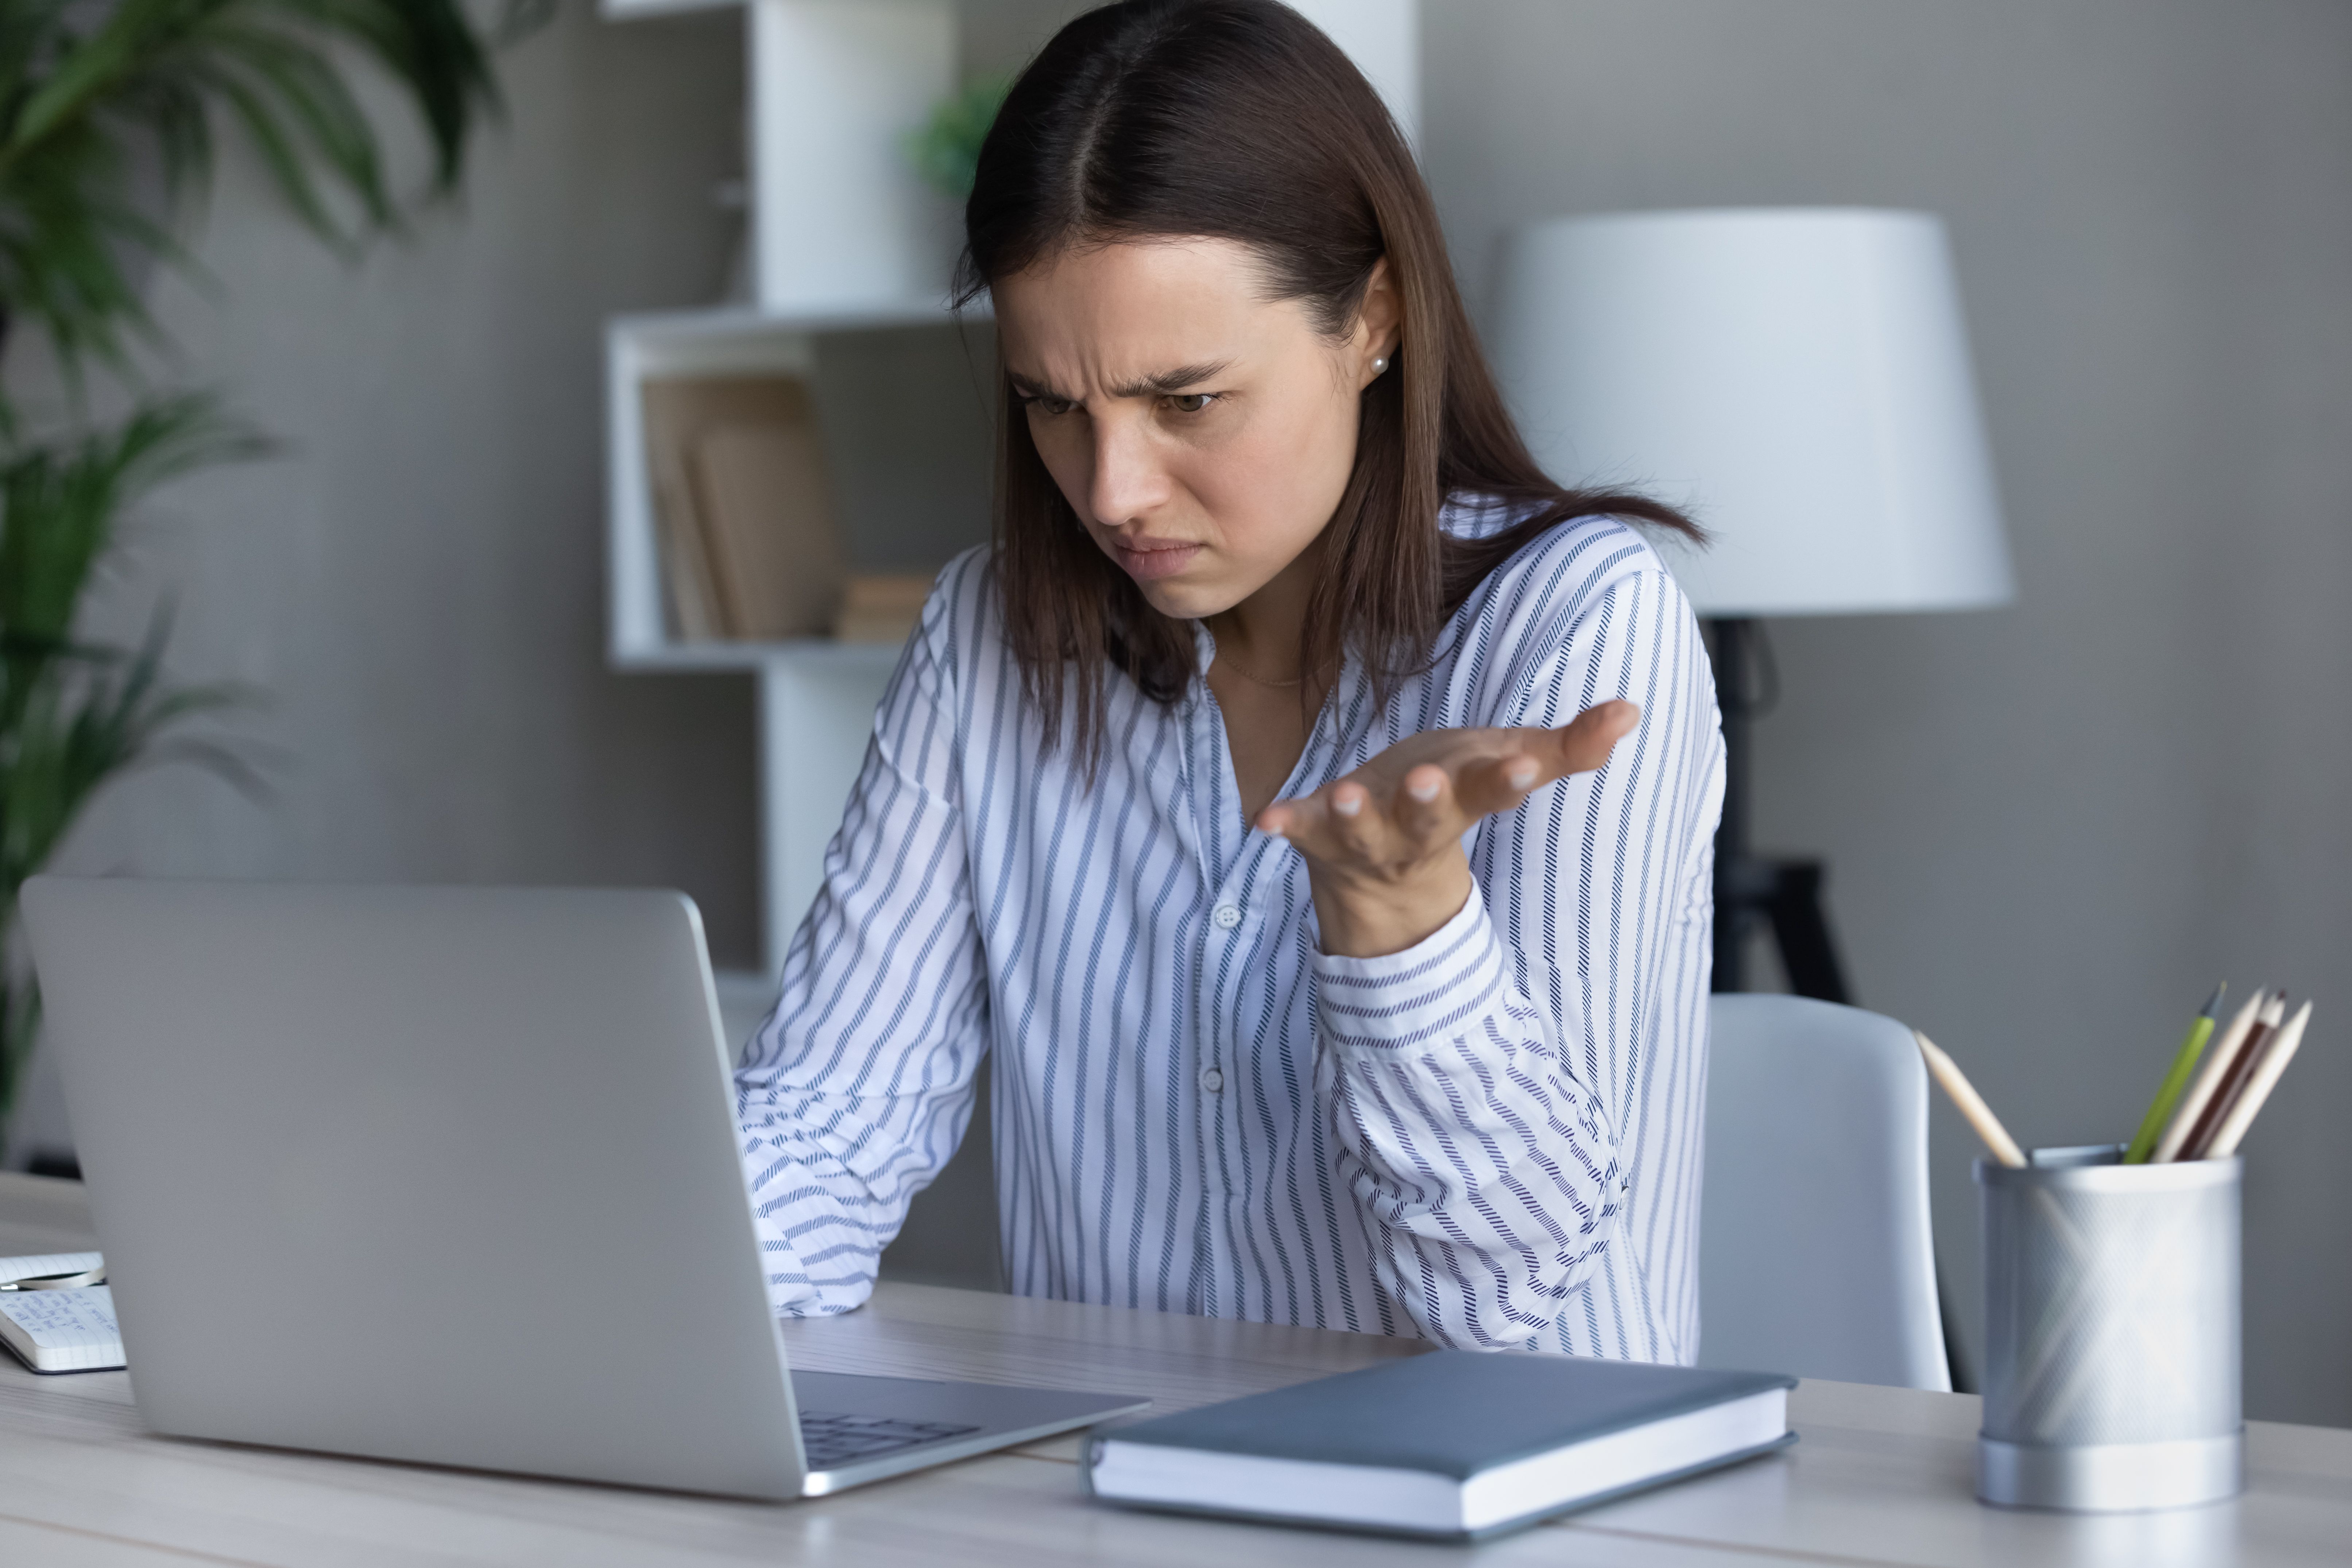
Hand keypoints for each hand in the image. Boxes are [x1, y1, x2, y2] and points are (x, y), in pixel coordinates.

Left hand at [1257, 700, 1640, 957]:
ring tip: (1345, 797)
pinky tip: (1266, 821)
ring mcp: (1367, 837)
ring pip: (1363, 831)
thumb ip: (1568, 745)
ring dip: (1356, 816)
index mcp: (1466, 799)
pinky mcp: (1319, 835)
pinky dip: (1286, 826)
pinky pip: (1301, 832)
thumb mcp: (1509, 764)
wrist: (1385, 867)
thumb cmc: (1454, 793)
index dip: (1508, 779)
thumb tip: (1631, 710)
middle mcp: (1418, 827)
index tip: (1524, 768)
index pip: (1495, 791)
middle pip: (1428, 819)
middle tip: (1427, 784)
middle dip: (1428, 802)